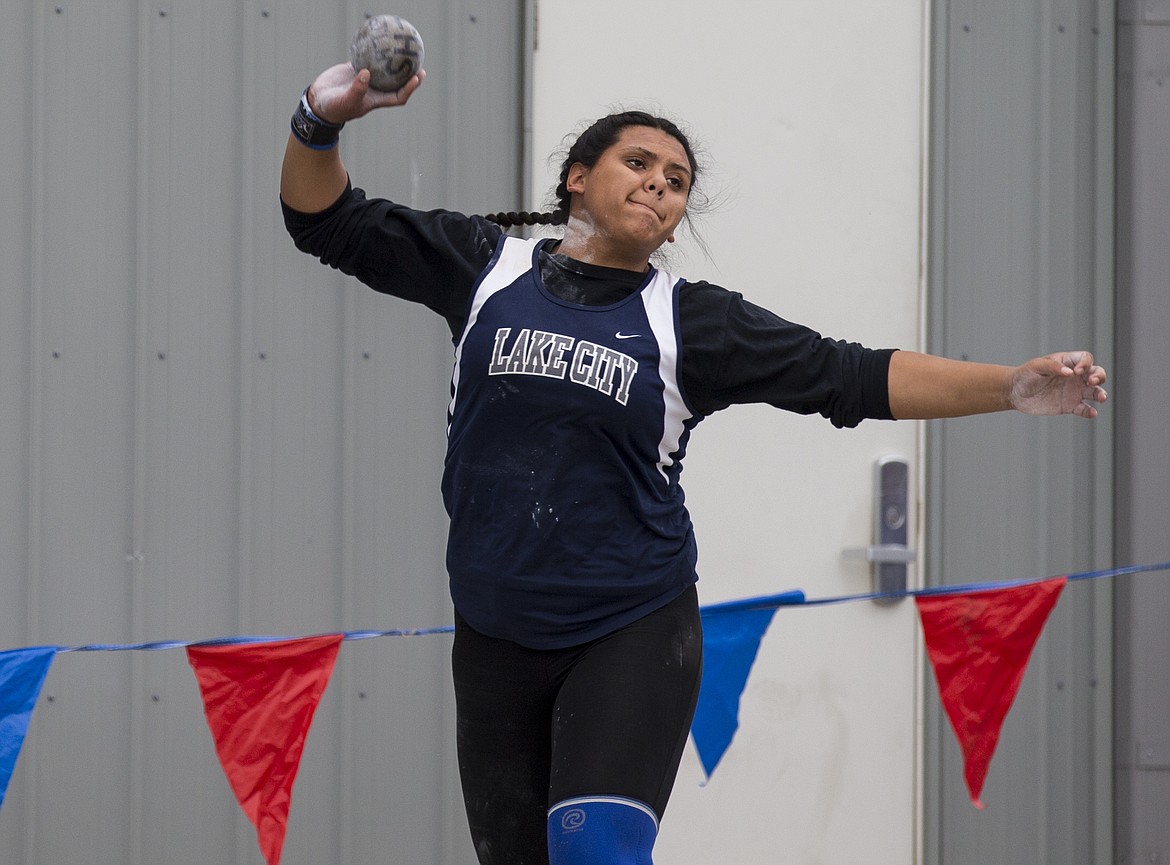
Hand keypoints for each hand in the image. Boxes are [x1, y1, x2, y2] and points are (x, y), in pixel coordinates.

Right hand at [306, 62, 424, 124]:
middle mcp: (374, 89)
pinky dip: (374, 52)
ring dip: (395, 63)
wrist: (318, 100)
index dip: (409, 89)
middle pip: (397, 83)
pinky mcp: (355, 69)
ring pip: (385, 70)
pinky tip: (380, 41)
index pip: (398, 96)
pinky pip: (368, 59)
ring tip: (405, 51)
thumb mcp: (346, 101)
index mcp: (376, 100)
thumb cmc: (334, 107)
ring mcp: (366, 79)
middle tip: (419, 64)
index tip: (417, 77)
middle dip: (409, 76)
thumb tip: (367, 74)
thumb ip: (357, 90)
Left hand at [1009, 351, 1107, 417]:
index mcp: (1067, 362)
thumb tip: (1069, 372)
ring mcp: (1074, 391)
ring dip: (1100, 394)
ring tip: (1101, 398)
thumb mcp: (1036, 366)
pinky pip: (1084, 409)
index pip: (1085, 358)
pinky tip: (1092, 413)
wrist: (1015, 393)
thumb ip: (1053, 367)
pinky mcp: (1070, 406)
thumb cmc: (1025, 375)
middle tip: (1092, 381)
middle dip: (1099, 376)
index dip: (1085, 363)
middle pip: (1096, 373)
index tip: (1076, 372)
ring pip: (1095, 391)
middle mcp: (1075, 376)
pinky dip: (1090, 411)